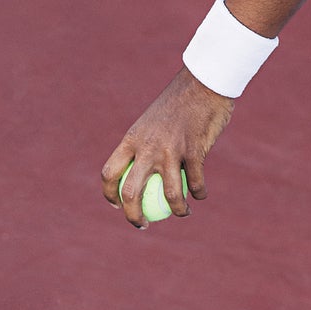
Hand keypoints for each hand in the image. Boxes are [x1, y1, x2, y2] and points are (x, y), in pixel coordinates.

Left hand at [102, 67, 232, 229]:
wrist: (201, 85)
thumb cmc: (175, 106)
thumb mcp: (150, 124)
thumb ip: (145, 147)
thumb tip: (140, 174)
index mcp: (131, 139)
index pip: (109, 173)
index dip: (109, 195)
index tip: (117, 206)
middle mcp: (147, 147)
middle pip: (131, 192)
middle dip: (133, 216)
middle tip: (143, 224)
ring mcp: (171, 150)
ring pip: (170, 194)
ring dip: (177, 210)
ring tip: (183, 212)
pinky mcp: (194, 150)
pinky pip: (196, 182)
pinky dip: (199, 192)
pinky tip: (201, 195)